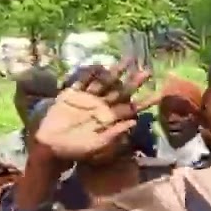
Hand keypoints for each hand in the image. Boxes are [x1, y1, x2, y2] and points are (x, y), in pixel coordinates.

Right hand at [35, 61, 155, 161]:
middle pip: (121, 92)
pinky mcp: (72, 95)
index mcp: (110, 119)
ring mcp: (87, 99)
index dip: (145, 102)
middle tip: (147, 72)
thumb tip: (134, 122)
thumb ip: (114, 134)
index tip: (160, 94)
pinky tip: (100, 64)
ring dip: (116, 72)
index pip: (131, 108)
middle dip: (134, 82)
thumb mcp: (97, 145)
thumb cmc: (76, 150)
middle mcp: (101, 107)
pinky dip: (90, 73)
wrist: (50, 146)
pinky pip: (83, 81)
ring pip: (105, 82)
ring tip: (128, 60)